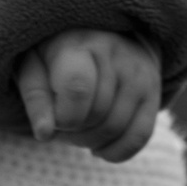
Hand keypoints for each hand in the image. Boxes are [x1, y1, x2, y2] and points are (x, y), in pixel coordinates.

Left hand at [14, 28, 160, 161]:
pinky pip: (138, 136)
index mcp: (79, 43)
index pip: (78, 89)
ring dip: (91, 143)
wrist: (97, 34)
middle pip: (97, 115)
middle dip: (73, 132)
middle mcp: (115, 54)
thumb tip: (44, 134)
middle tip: (62, 125)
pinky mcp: (152, 93)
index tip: (53, 115)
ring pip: (116, 129)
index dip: (63, 116)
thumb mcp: (34, 66)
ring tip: (77, 131)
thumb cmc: (55, 56)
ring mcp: (138, 74)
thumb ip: (36, 98)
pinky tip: (98, 148)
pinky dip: (115, 152)